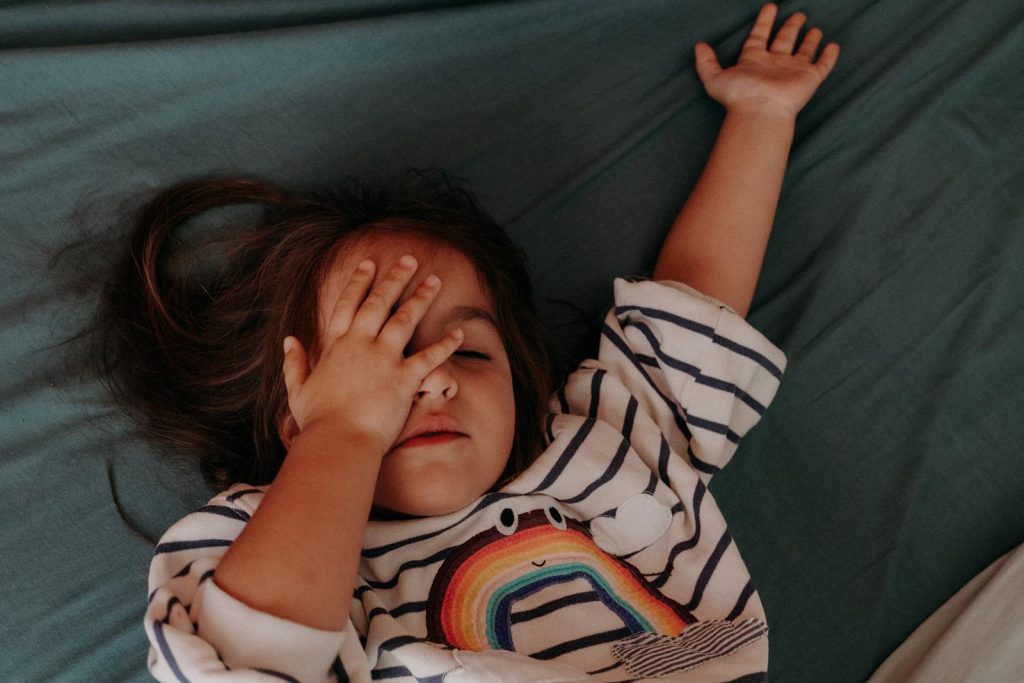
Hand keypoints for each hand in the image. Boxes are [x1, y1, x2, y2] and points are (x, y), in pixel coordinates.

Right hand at [281, 255, 463, 452]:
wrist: (339, 440)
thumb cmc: (318, 421)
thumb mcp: (298, 389)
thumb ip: (293, 363)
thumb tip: (289, 340)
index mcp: (336, 346)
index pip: (348, 305)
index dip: (359, 282)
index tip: (369, 264)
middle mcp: (361, 345)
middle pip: (379, 302)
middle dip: (395, 278)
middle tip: (409, 260)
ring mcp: (384, 359)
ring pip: (405, 319)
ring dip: (421, 297)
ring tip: (434, 281)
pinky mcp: (404, 378)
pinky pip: (430, 356)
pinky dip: (446, 344)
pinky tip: (459, 333)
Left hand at [695, 3, 838, 118]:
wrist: (760, 110)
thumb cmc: (739, 95)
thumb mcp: (714, 77)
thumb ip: (705, 62)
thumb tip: (698, 46)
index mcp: (755, 60)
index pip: (760, 35)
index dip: (764, 21)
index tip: (769, 7)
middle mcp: (775, 64)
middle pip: (785, 40)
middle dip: (791, 27)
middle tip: (798, 15)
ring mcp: (793, 71)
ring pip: (804, 52)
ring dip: (809, 41)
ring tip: (815, 29)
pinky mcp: (809, 78)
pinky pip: (822, 65)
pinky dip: (828, 56)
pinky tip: (833, 46)